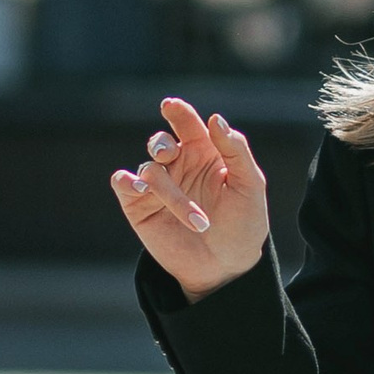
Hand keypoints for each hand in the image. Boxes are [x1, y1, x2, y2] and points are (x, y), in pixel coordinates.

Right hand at [111, 99, 270, 302]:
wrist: (227, 267)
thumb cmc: (244, 224)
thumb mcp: (250, 185)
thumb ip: (235, 150)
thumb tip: (215, 119)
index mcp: (204, 153)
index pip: (187, 124)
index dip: (178, 112)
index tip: (171, 106)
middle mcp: (178, 165)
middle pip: (160, 141)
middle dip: (161, 143)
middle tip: (169, 152)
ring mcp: (157, 186)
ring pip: (149, 168)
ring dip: (169, 191)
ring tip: (199, 222)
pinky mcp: (139, 207)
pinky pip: (123, 183)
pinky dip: (126, 181)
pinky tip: (139, 187)